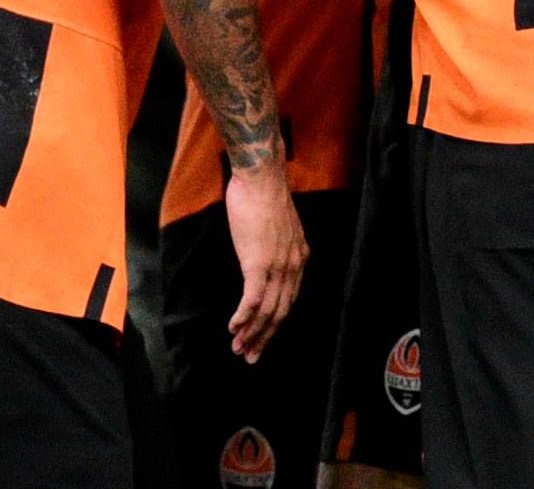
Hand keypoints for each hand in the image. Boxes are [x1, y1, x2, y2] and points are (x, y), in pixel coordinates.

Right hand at [223, 159, 307, 359]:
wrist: (261, 178)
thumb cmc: (263, 195)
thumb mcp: (277, 225)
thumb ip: (275, 245)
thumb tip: (263, 255)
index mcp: (299, 258)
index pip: (290, 300)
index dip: (276, 322)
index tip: (263, 337)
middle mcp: (293, 266)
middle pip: (281, 312)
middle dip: (264, 338)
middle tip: (250, 356)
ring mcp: (277, 266)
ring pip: (267, 311)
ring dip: (252, 333)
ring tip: (238, 349)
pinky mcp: (258, 263)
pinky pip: (253, 299)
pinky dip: (244, 318)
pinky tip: (233, 328)